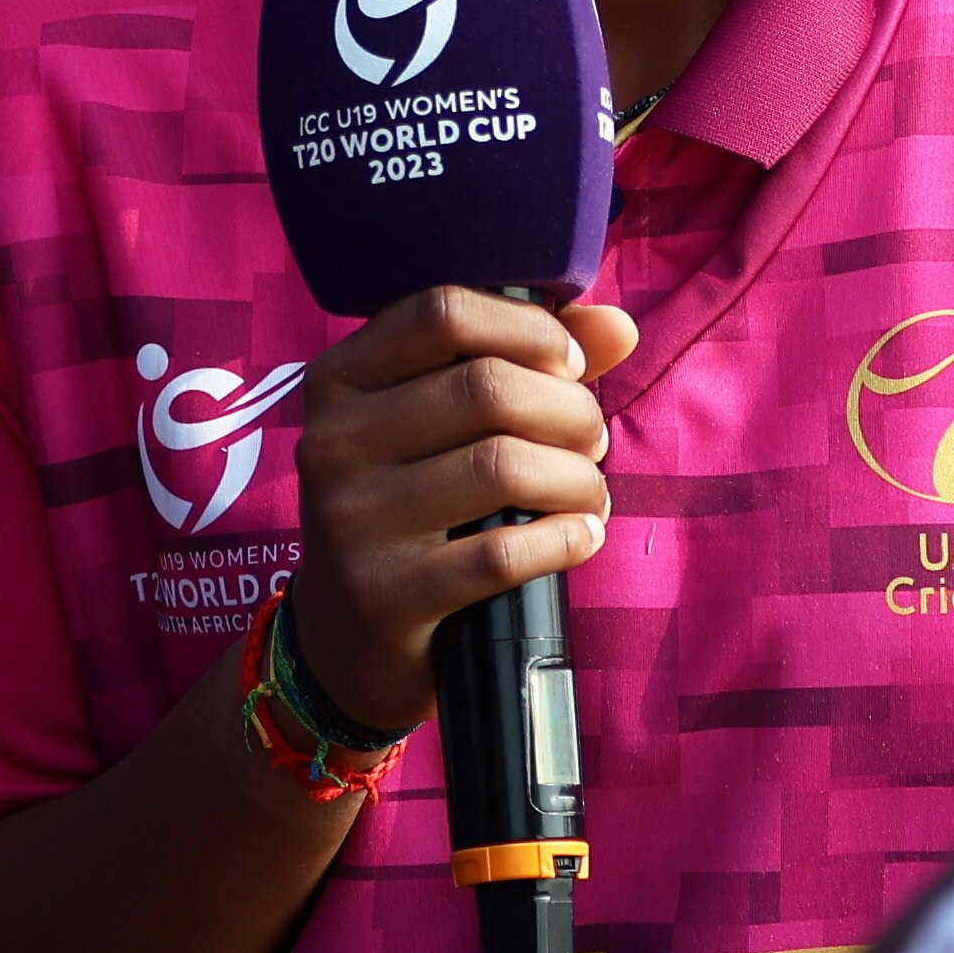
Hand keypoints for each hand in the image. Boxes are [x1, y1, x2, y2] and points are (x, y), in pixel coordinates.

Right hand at [285, 289, 641, 736]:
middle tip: (593, 439)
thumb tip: (621, 327)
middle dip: (569, 410)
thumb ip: (527, 363)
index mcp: (340, 380)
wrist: (345, 640)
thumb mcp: (440, 427)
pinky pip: (501, 554)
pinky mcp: (383, 595)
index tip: (572, 365)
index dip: (528, 328)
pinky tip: (582, 537)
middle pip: (485, 387)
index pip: (442, 312)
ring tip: (591, 493)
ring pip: (502, 467)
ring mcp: (351, 521)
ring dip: (577, 478)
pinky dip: (565, 539)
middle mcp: (333, 442)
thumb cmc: (414, 508)